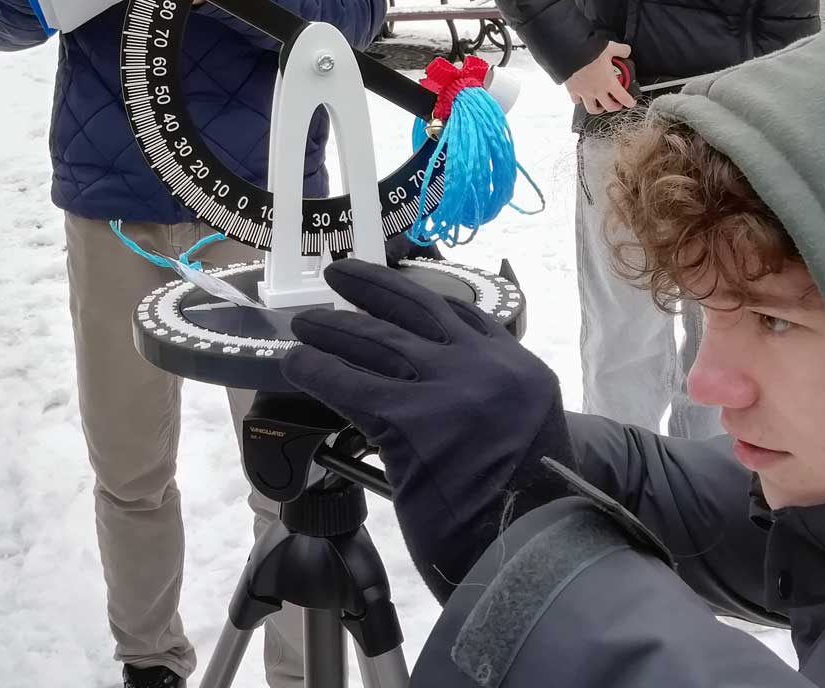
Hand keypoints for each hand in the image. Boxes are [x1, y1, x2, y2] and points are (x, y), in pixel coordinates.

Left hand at [282, 260, 573, 600]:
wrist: (529, 549)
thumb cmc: (524, 506)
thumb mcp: (526, 428)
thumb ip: (488, 393)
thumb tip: (429, 377)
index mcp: (517, 367)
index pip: (461, 313)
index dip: (417, 296)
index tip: (390, 286)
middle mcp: (485, 366)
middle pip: (413, 310)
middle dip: (369, 288)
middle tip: (339, 276)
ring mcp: (446, 389)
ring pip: (375, 340)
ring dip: (332, 327)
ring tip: (304, 323)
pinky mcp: (407, 421)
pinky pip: (348, 383)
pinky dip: (316, 369)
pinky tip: (295, 363)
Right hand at [566, 41, 635, 114]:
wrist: (569, 53)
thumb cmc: (588, 52)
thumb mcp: (609, 47)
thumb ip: (621, 50)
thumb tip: (626, 51)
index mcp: (609, 82)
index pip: (623, 98)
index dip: (629, 102)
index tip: (631, 102)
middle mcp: (597, 90)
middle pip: (609, 107)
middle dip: (615, 107)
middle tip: (617, 103)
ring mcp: (584, 92)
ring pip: (592, 109)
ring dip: (598, 109)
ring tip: (600, 105)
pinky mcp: (572, 90)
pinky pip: (576, 101)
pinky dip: (580, 101)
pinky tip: (582, 97)